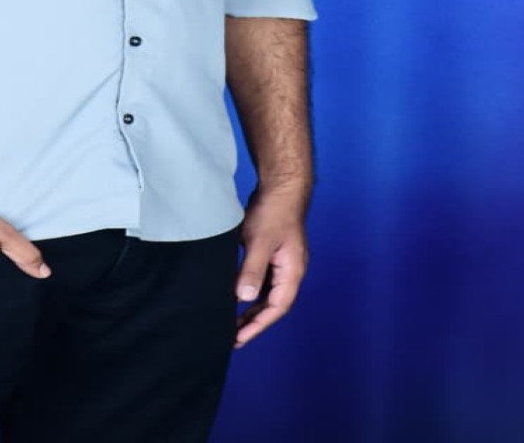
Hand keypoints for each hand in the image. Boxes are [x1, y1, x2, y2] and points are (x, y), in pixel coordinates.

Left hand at [233, 188, 308, 347]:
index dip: (258, 325)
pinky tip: (235, 292)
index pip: (276, 307)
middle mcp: (290, 271)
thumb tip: (243, 299)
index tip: (239, 338)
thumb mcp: (260, 242)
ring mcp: (282, 261)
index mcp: (292, 272)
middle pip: (272, 303)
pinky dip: (249, 288)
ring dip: (251, 306)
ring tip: (231, 320)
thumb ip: (252, 270)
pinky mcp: (272, 252)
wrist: (281, 185)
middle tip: (232, 336)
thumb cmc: (274, 212)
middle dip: (254, 321)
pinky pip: (262, 277)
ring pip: (266, 291)